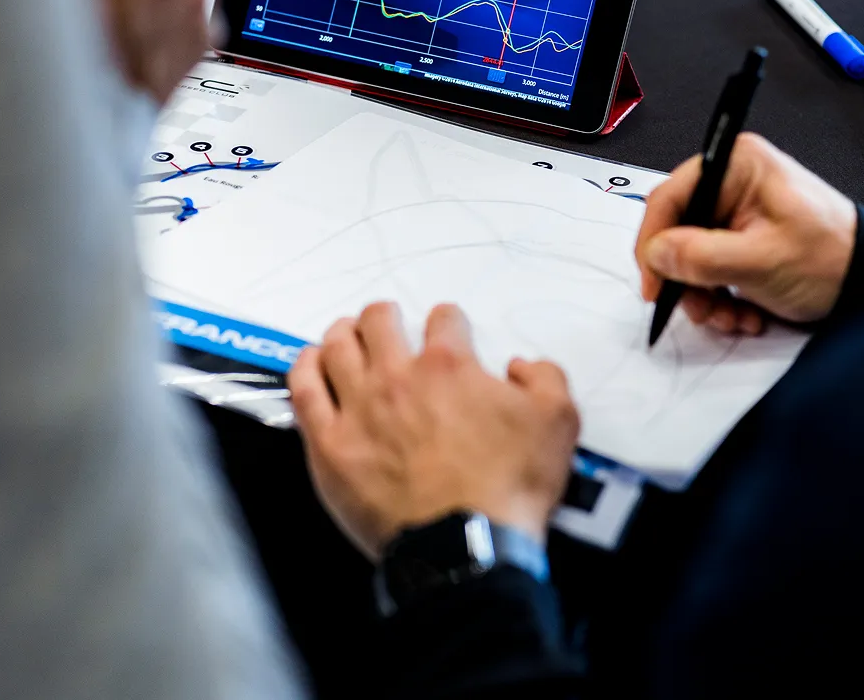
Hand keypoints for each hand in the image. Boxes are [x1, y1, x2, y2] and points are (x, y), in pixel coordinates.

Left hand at [289, 302, 579, 559]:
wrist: (466, 547)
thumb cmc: (508, 487)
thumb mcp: (558, 422)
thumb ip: (545, 378)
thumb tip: (522, 366)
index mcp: (450, 365)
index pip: (442, 319)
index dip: (447, 320)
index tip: (447, 330)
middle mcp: (398, 377)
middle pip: (378, 322)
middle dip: (385, 316)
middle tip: (387, 322)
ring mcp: (358, 409)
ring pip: (337, 347)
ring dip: (343, 333)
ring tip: (346, 334)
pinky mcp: (330, 445)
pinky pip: (304, 391)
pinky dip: (305, 368)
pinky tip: (310, 363)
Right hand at [635, 133, 856, 330]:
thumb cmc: (832, 257)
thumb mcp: (760, 260)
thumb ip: (701, 256)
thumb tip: (656, 254)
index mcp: (735, 165)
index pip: (669, 198)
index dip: (654, 244)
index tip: (654, 285)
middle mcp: (731, 181)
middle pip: (677, 231)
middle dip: (687, 279)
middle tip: (701, 310)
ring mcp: (735, 210)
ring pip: (690, 256)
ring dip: (705, 295)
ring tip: (732, 318)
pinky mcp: (741, 237)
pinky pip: (710, 267)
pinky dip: (721, 296)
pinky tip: (745, 313)